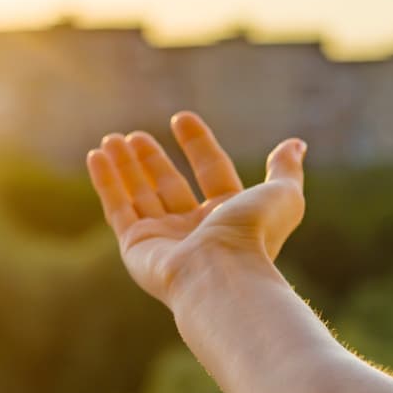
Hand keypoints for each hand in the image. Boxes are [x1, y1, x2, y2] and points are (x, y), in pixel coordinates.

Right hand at [86, 111, 305, 305]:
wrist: (219, 275)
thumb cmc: (252, 236)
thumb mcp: (282, 196)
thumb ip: (285, 170)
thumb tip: (295, 144)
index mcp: (228, 215)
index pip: (210, 170)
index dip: (197, 143)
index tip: (181, 118)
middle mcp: (194, 227)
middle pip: (168, 184)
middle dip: (150, 158)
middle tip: (134, 136)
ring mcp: (162, 237)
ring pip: (139, 193)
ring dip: (125, 165)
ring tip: (110, 139)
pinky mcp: (135, 245)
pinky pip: (117, 208)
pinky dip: (105, 181)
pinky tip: (96, 155)